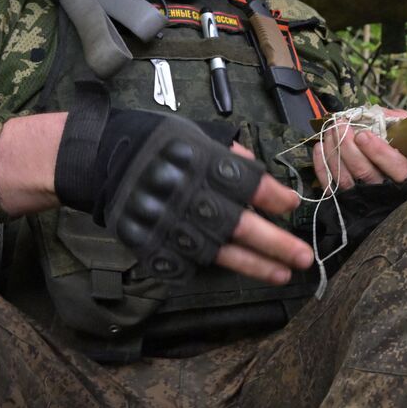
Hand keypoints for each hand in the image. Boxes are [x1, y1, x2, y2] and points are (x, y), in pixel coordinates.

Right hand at [55, 105, 314, 286]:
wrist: (102, 158)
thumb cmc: (158, 142)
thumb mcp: (197, 133)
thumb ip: (231, 153)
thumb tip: (262, 172)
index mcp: (201, 164)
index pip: (246, 184)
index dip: (273, 197)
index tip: (293, 206)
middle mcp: (187, 197)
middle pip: (239, 226)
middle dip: (275, 244)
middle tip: (305, 258)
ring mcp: (168, 224)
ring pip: (219, 251)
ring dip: (255, 265)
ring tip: (283, 273)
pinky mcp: (150, 243)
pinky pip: (185, 264)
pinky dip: (211, 269)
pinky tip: (238, 274)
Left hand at [311, 108, 406, 190]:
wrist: (390, 180)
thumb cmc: (400, 151)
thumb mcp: (406, 135)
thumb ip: (395, 123)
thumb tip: (374, 114)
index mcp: (406, 176)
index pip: (396, 167)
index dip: (379, 152)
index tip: (363, 135)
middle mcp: (385, 189)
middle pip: (364, 171)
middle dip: (347, 146)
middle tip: (340, 125)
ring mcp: (363, 197)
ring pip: (345, 178)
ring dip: (333, 151)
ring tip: (330, 131)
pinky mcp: (345, 201)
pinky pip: (330, 186)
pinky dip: (322, 166)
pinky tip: (320, 147)